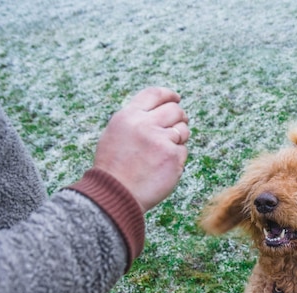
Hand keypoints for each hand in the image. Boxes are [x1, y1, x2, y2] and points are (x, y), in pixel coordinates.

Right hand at [93, 87, 189, 211]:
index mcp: (129, 116)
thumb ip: (135, 120)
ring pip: (183, 130)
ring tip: (163, 152)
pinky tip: (162, 167)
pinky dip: (177, 159)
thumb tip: (159, 111)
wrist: (116, 193)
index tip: (176, 98)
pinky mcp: (173, 156)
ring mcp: (161, 140)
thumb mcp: (116, 134)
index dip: (169, 95)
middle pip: (174, 110)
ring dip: (179, 138)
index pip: (155, 94)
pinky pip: (183, 151)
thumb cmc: (114, 168)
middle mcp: (145, 124)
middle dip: (180, 117)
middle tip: (178, 126)